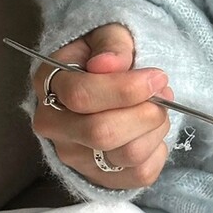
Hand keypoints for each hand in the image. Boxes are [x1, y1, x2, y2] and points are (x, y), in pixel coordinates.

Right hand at [31, 23, 174, 189]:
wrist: (106, 83)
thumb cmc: (105, 57)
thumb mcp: (108, 35)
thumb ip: (112, 44)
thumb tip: (108, 63)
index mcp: (48, 84)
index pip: (81, 96)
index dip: (126, 89)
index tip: (157, 77)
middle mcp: (53, 125)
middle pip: (102, 132)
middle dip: (146, 113)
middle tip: (163, 95)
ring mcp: (74, 156)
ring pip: (126, 155)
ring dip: (155, 130)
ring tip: (158, 111)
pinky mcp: (100, 177)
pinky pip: (140, 174)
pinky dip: (158, 152)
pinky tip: (152, 132)